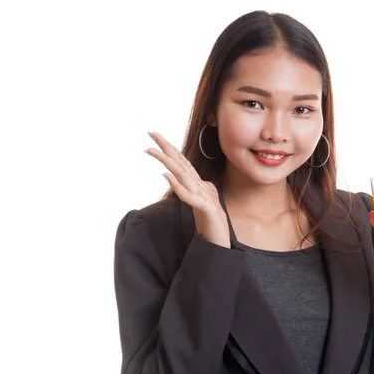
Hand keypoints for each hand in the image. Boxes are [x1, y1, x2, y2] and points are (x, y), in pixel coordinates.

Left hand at [145, 132, 230, 247]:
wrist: (221, 241)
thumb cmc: (210, 223)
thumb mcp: (200, 202)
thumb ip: (194, 191)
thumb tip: (185, 184)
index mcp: (198, 184)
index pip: (182, 162)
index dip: (169, 148)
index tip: (155, 136)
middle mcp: (201, 186)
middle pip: (181, 163)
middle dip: (166, 147)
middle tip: (151, 132)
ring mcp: (204, 196)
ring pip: (183, 175)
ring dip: (167, 161)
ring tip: (152, 150)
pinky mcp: (206, 208)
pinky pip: (189, 196)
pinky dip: (177, 185)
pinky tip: (166, 175)